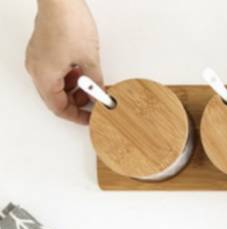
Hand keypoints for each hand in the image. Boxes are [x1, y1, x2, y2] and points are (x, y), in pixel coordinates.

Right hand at [25, 0, 102, 123]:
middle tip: (96, 101)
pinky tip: (85, 72)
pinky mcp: (43, 50)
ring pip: (57, 85)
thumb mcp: (89, 60)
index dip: (77, 116)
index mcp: (44, 76)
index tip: (92, 118)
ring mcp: (38, 59)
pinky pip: (55, 72)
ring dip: (75, 88)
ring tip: (93, 84)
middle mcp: (37, 69)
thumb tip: (101, 97)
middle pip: (56, 98)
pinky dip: (70, 76)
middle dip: (78, 102)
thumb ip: (95, 83)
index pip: (59, 108)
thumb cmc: (69, 23)